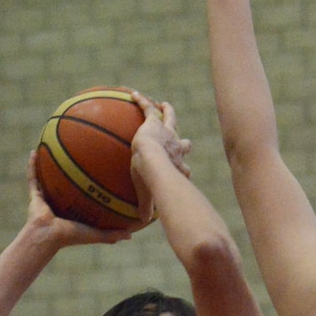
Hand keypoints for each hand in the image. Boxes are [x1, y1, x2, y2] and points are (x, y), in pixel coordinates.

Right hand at [25, 152, 136, 243]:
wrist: (47, 237)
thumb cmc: (71, 237)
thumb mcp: (96, 234)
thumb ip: (112, 234)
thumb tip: (131, 235)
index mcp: (73, 211)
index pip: (82, 197)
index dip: (88, 187)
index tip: (99, 174)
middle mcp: (59, 203)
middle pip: (66, 184)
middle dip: (71, 171)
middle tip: (78, 156)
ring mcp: (46, 198)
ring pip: (48, 177)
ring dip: (49, 164)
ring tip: (53, 148)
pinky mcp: (34, 195)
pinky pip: (33, 176)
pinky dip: (32, 165)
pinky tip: (34, 151)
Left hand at [129, 92, 192, 223]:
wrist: (153, 160)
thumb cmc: (152, 180)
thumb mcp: (149, 194)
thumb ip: (146, 206)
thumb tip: (141, 222)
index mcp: (178, 166)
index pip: (183, 169)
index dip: (184, 171)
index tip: (184, 173)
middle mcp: (177, 148)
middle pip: (184, 145)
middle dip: (183, 143)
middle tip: (183, 142)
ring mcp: (167, 133)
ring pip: (170, 120)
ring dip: (168, 112)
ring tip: (164, 105)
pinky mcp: (155, 122)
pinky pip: (148, 108)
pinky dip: (141, 101)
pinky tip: (131, 93)